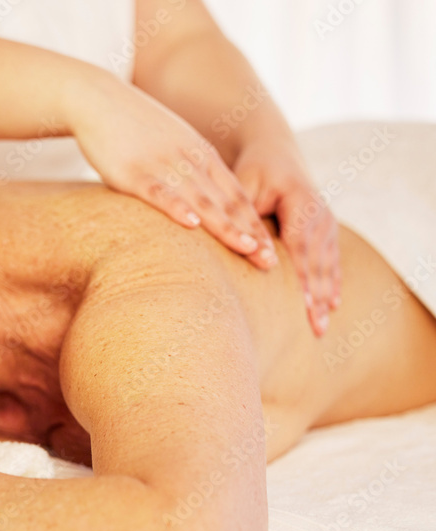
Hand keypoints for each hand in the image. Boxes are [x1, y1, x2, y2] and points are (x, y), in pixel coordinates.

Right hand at [66, 76, 277, 270]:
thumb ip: (189, 170)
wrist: (98, 99)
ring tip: (245, 249)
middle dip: (250, 233)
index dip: (256, 225)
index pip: (238, 196)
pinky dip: (177, 208)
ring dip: (225, 226)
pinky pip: (160, 192)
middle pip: (227, 203)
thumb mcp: (172, 144)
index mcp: (202, 156)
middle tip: (270, 263)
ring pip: (201, 200)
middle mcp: (190, 161)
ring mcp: (163, 165)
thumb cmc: (132, 127)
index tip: (271, 252)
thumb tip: (200, 203)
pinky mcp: (134, 171)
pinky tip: (191, 225)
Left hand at [233, 140, 341, 335]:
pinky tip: (333, 307)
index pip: (301, 245)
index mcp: (302, 200)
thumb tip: (246, 248)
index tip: (304, 304)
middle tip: (315, 329)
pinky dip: (331, 285)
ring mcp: (328, 224)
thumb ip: (245, 217)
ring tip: (320, 328)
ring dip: (325, 298)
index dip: (303, 276)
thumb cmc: (251, 171)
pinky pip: (332, 262)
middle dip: (317, 297)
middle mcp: (321, 214)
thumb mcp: (244, 186)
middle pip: (318, 262)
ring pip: (327, 266)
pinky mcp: (327, 232)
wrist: (275, 155)